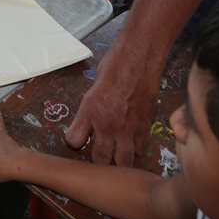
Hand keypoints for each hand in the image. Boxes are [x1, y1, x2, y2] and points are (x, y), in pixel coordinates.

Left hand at [65, 47, 155, 165]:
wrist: (138, 58)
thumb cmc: (115, 66)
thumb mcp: (92, 88)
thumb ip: (89, 112)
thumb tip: (88, 127)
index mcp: (89, 111)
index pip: (74, 141)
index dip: (75, 143)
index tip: (80, 142)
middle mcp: (107, 124)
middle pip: (100, 159)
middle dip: (100, 160)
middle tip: (101, 154)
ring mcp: (127, 128)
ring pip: (123, 161)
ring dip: (120, 160)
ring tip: (118, 154)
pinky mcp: (145, 127)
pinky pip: (141, 149)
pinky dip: (137, 149)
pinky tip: (134, 143)